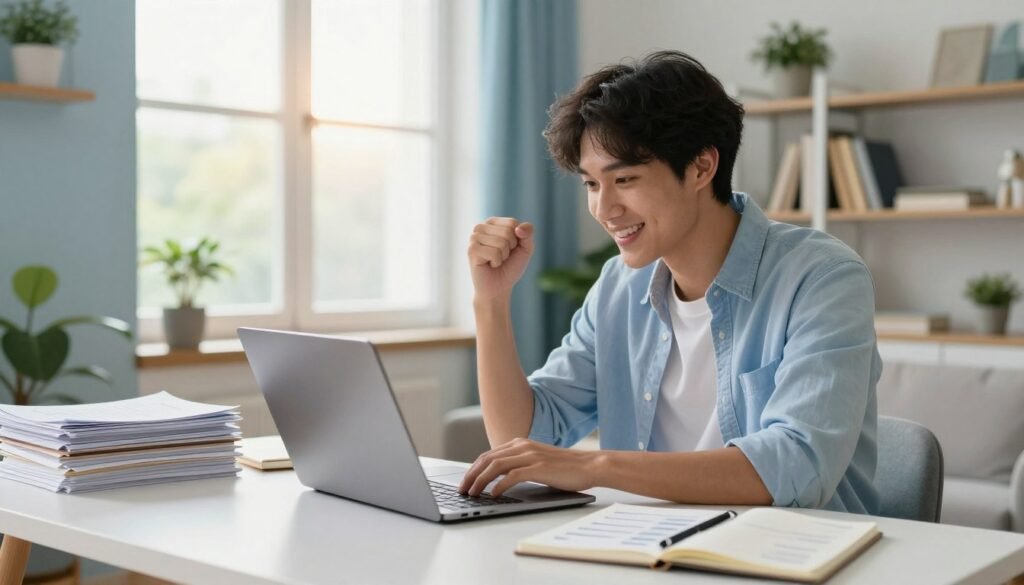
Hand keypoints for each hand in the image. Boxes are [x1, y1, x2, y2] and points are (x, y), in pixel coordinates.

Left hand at [458, 438, 599, 497]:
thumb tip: (499, 479)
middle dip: (471, 475)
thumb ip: (521, 465)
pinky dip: (499, 485)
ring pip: (496, 466)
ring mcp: (531, 456)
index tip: (465, 482)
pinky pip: (512, 476)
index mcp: (521, 443)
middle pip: (488, 459)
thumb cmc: (566, 468)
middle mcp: (523, 446)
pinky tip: (493, 495)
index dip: (474, 469)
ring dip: (480, 481)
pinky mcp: (539, 468)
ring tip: (472, 493)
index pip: (489, 455)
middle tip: (462, 490)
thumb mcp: (538, 462)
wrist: (590, 465)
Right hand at [467, 218, 533, 301]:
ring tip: (495, 261)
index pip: (513, 223)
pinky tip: (489, 265)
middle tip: (502, 257)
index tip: (510, 249)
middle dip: (510, 248)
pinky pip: (494, 253)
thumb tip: (519, 229)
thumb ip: (528, 233)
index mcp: (492, 222)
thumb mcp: (525, 248)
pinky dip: (496, 262)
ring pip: (501, 242)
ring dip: (503, 256)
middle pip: (508, 232)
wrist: (498, 288)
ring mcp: (474, 238)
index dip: (517, 239)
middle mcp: (481, 227)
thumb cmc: (510, 267)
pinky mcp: (471, 250)